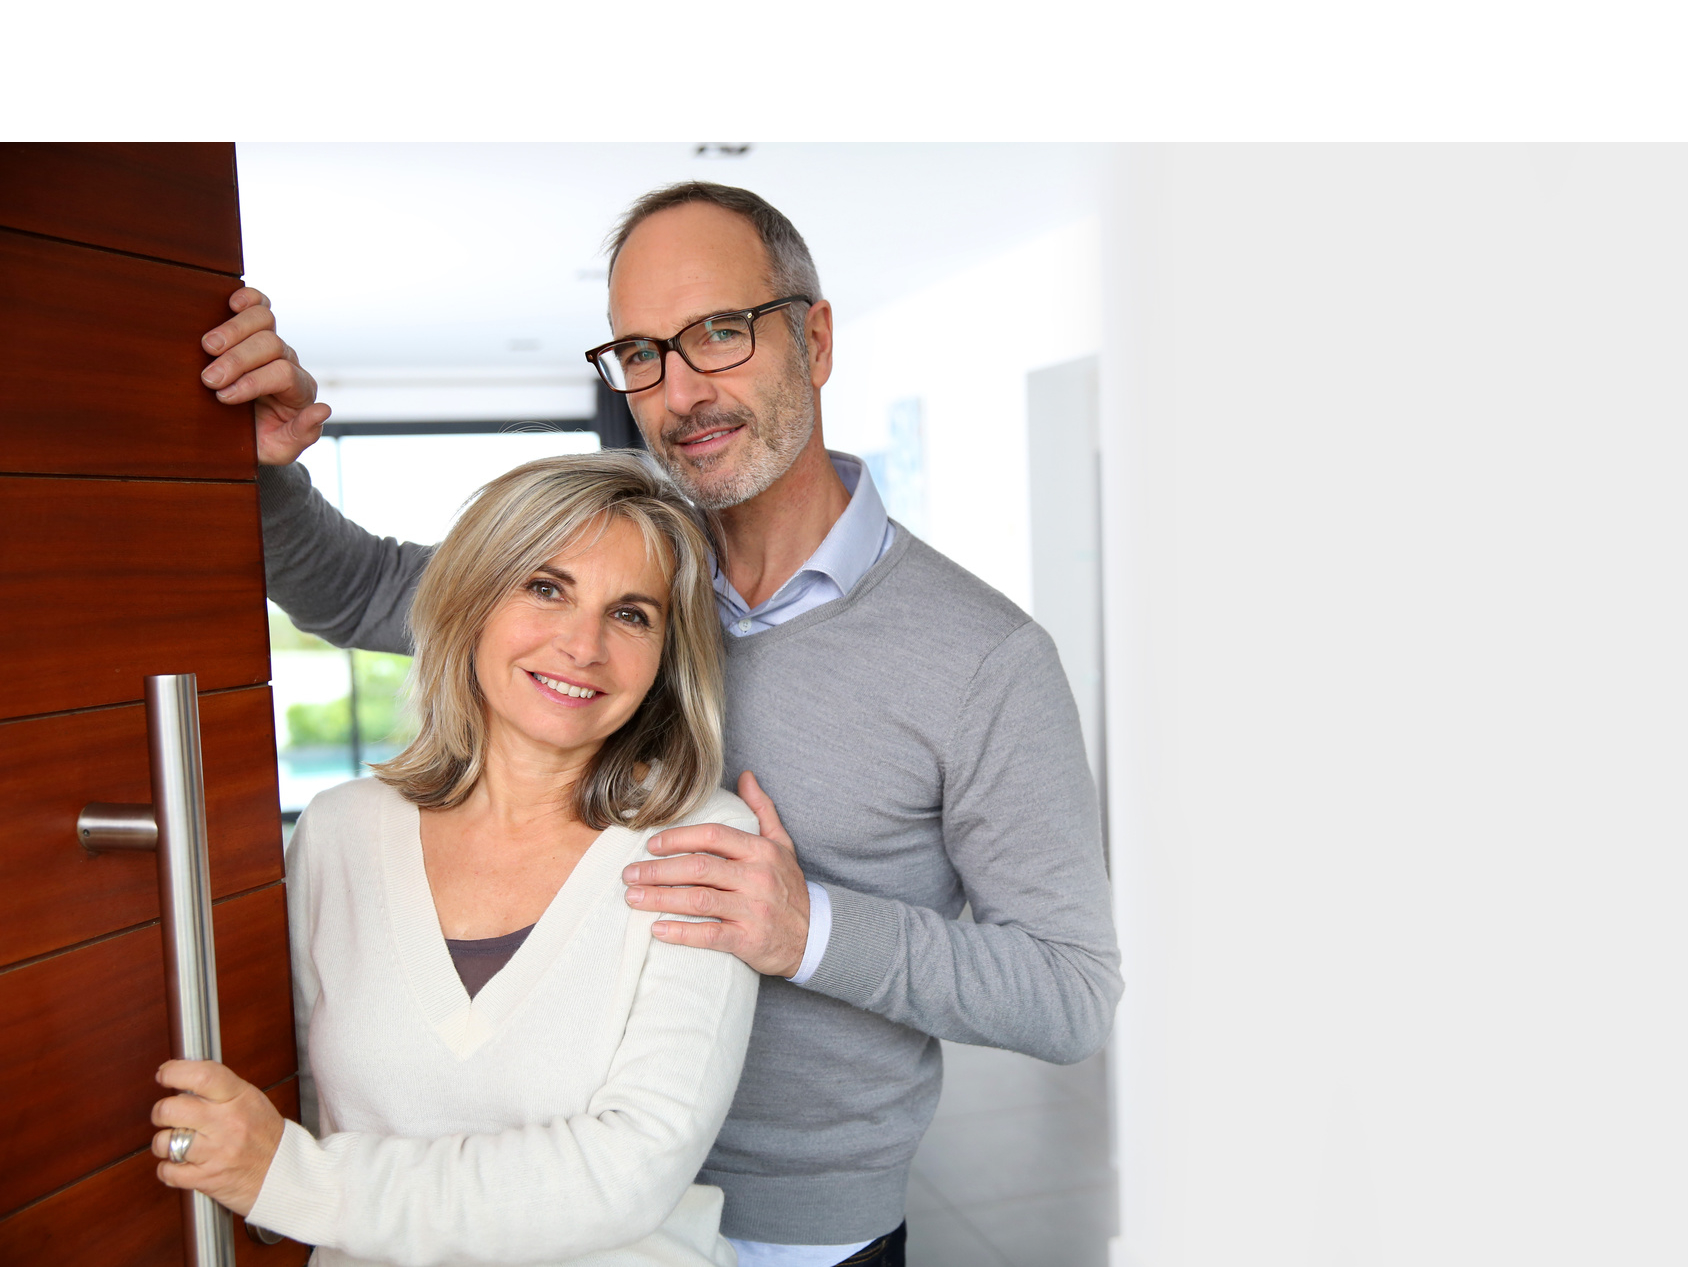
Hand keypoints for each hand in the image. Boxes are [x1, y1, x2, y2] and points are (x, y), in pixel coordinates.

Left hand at [152, 1059, 284, 1216]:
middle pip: (173, 1109)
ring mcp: (216, 1152)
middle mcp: (227, 1123)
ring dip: (164, 1142)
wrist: (282, 1174)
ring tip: (178, 1142)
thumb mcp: (251, 1101)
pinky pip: (167, 1171)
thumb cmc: (265, 1136)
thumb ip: (220, 1089)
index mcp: (239, 1098)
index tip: (165, 1074)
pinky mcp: (206, 1178)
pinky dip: (168, 1169)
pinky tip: (181, 1163)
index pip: (203, 1076)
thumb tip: (184, 1076)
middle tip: (166, 1113)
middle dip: (160, 1111)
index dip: (176, 1072)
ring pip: (165, 1141)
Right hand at [200, 287, 330, 464]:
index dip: (252, 382)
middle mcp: (288, 361)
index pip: (283, 374)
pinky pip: (258, 304)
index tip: (223, 396)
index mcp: (299, 390)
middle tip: (209, 378)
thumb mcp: (281, 448)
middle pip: (271, 344)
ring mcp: (271, 343)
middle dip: (237, 360)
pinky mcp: (252, 329)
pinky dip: (247, 298)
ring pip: (264, 319)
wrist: (241, 434)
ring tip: (207, 347)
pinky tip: (231, 304)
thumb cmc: (262, 441)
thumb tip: (322, 410)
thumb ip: (302, 434)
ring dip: (233, 330)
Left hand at [623, 772, 810, 977]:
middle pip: (699, 868)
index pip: (713, 836)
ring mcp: (753, 910)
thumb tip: (746, 776)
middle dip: (658, 870)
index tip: (651, 845)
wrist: (816, 935)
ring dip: (660, 898)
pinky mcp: (749, 940)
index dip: (678, 838)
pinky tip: (656, 929)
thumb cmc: (790, 887)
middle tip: (629, 874)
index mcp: (760, 851)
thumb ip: (762, 810)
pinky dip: (680, 932)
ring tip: (632, 898)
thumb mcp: (783, 845)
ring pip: (698, 900)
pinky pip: (709, 935)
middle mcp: (757, 877)